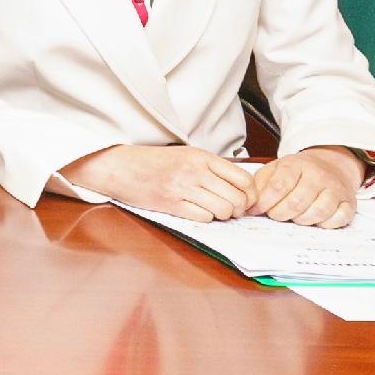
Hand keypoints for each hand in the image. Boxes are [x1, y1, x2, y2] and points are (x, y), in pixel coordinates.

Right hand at [65, 144, 256, 220]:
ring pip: (223, 210)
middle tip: (232, 210)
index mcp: (202, 157)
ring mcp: (184, 188)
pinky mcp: (172, 204)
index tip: (247, 199)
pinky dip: (206, 219)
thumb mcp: (187, 154)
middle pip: (237, 198)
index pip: (244, 178)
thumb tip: (240, 186)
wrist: (122, 167)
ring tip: (215, 212)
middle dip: (239, 209)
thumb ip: (212, 167)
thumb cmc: (154, 162)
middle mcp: (196, 171)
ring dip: (223, 216)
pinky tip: (198, 213)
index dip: (251, 194)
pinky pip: (204, 218)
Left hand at [243, 146, 367, 229]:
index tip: (257, 210)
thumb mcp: (275, 169)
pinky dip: (325, 224)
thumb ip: (260, 184)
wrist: (331, 164)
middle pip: (296, 202)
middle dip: (280, 214)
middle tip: (275, 214)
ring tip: (294, 216)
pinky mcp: (349, 203)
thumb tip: (249, 205)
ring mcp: (335, 189)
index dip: (265, 203)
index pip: (279, 186)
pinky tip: (315, 219)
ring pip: (318, 212)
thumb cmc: (299, 171)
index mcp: (296, 165)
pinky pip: (338, 219)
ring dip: (301, 220)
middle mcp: (318, 176)